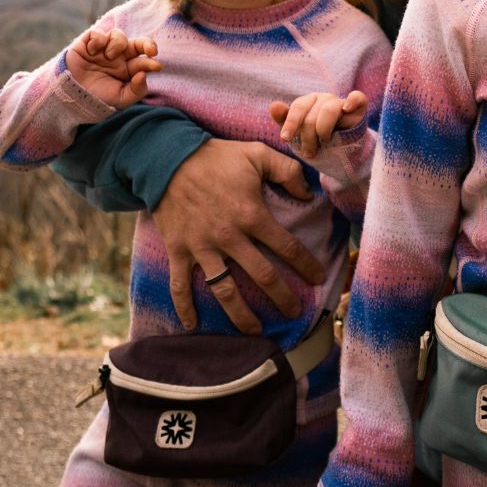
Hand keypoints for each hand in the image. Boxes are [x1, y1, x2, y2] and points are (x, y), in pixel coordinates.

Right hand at [66, 28, 161, 108]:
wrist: (71, 96)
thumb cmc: (97, 98)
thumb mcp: (121, 99)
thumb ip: (137, 90)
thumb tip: (144, 74)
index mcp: (128, 69)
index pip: (144, 61)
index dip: (151, 62)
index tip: (157, 66)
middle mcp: (119, 57)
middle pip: (138, 43)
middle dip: (147, 44)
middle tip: (150, 50)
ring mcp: (104, 49)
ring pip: (118, 35)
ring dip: (117, 43)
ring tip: (109, 56)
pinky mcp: (88, 43)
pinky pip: (97, 33)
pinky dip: (98, 40)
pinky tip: (92, 52)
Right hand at [152, 138, 325, 333]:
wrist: (168, 158)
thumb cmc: (217, 156)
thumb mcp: (258, 154)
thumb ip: (288, 172)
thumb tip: (309, 194)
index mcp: (252, 215)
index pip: (286, 247)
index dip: (305, 265)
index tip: (318, 279)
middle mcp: (229, 237)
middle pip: (262, 276)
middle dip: (281, 298)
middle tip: (295, 313)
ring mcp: (202, 247)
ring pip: (225, 290)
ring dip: (241, 315)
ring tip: (255, 331)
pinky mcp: (178, 250)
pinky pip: (181, 285)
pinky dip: (185, 307)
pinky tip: (192, 325)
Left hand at [270, 90, 367, 156]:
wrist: (342, 152)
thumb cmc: (318, 141)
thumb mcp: (299, 133)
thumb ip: (286, 119)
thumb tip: (273, 105)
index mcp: (309, 101)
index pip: (298, 107)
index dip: (291, 123)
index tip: (285, 138)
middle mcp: (325, 98)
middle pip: (312, 114)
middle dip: (308, 136)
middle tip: (308, 152)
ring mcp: (342, 101)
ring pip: (329, 110)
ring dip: (324, 131)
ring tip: (324, 143)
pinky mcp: (358, 106)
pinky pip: (357, 97)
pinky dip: (352, 101)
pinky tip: (346, 109)